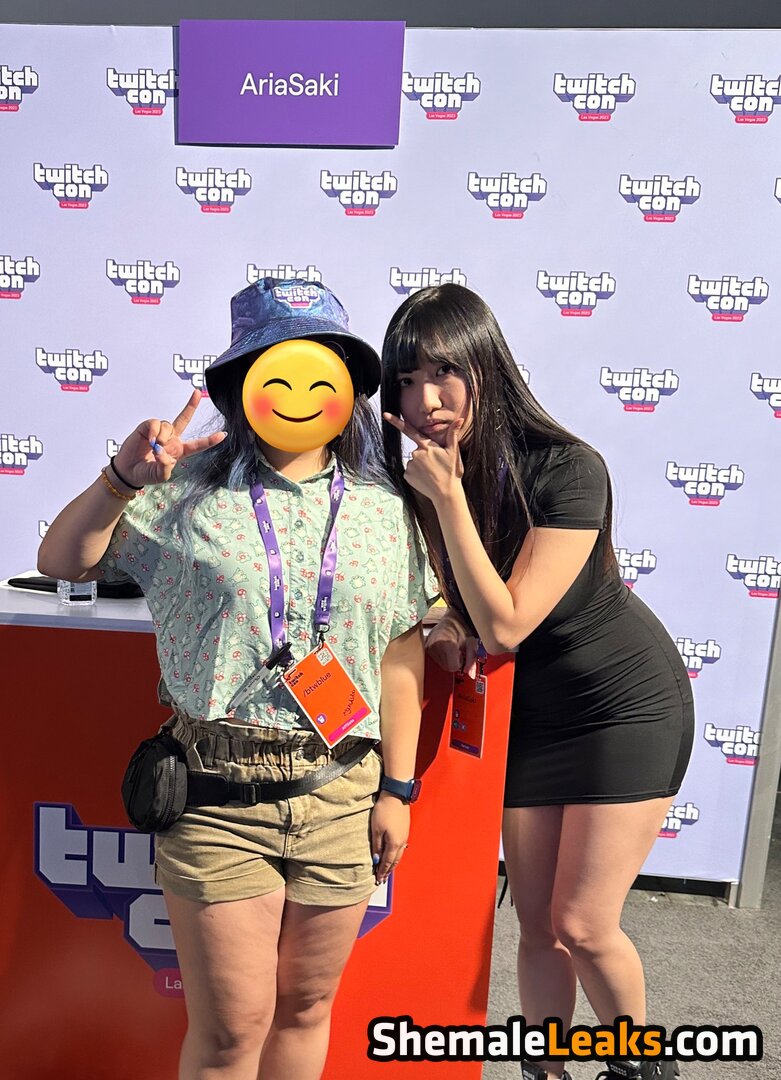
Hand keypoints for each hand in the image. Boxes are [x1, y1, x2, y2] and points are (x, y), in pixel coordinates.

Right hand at [112, 390, 226, 488]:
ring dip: (164, 436)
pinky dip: (155, 432)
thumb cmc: (146, 473)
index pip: (198, 444)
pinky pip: (155, 423)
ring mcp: (161, 432)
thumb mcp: (160, 476)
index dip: (210, 440)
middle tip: (197, 392)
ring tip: (156, 446)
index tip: (223, 435)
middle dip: (191, 406)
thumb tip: (163, 451)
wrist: (128, 471)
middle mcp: (172, 439)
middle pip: (184, 419)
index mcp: (180, 451)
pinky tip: (150, 440)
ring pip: (168, 425)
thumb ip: (165, 466)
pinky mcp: (147, 428)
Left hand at [370, 794, 409, 884]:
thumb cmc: (384, 810)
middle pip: (395, 861)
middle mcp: (401, 842)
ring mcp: (405, 836)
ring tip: (387, 869)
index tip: (378, 880)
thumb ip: (376, 846)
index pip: (387, 862)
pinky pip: (401, 848)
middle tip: (382, 878)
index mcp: (394, 844)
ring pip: (399, 855)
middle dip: (388, 871)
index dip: (382, 872)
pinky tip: (393, 854)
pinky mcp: (405, 830)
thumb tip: (376, 859)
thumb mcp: (376, 829)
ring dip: (393, 864)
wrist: (396, 795)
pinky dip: (396, 855)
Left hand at [383, 412, 464, 505]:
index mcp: (427, 446)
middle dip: (425, 455)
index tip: (386, 415)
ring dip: (421, 465)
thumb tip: (460, 419)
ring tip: (432, 473)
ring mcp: (410, 465)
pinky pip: (410, 471)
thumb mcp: (454, 452)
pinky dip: (416, 473)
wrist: (446, 493)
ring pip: (414, 461)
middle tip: (436, 465)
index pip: (409, 430)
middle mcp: (416, 454)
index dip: (396, 422)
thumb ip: (453, 434)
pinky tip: (425, 478)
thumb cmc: (452, 472)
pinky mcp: (407, 475)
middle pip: (417, 450)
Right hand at [426, 609, 479, 678]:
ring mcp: (428, 647)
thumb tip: (471, 675)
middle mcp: (434, 646)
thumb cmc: (462, 628)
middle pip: (446, 667)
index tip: (461, 654)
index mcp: (446, 644)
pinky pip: (435, 660)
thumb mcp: (471, 643)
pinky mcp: (425, 648)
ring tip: (451, 648)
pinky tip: (445, 648)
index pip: (453, 667)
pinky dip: (441, 657)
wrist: (451, 619)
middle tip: (457, 650)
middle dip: (454, 662)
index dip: (460, 662)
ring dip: (448, 660)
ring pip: (441, 665)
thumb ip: (471, 660)